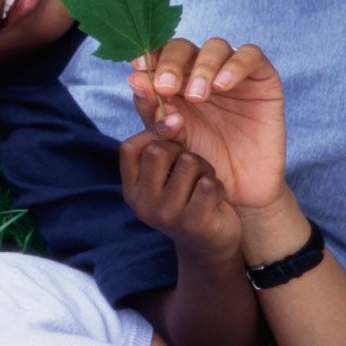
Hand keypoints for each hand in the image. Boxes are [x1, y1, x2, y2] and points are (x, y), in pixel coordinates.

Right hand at [120, 135, 240, 261]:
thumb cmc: (186, 198)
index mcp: (132, 190)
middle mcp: (143, 204)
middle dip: (181, 149)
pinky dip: (216, 185)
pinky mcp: (194, 224)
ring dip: (204, 167)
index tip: (175, 124)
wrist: (210, 245)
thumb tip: (157, 100)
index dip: (152, 131)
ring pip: (189, 163)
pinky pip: (208, 184)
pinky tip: (214, 197)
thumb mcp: (165, 174)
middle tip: (191, 164)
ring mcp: (167, 216)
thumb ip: (158, 141)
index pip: (129, 148)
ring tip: (204, 182)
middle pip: (158, 150)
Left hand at [127, 38, 284, 210]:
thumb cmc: (199, 163)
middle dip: (171, 62)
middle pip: (183, 47)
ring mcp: (231, 74)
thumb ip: (153, 112)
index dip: (148, 54)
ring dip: (201, 66)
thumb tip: (134, 78)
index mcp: (172, 83)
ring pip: (215, 47)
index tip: (139, 65)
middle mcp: (200, 73)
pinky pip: (251, 56)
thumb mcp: (171, 139)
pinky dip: (234, 65)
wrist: (236, 188)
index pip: (158, 55)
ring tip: (196, 95)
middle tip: (166, 87)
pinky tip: (222, 86)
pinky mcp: (262, 79)